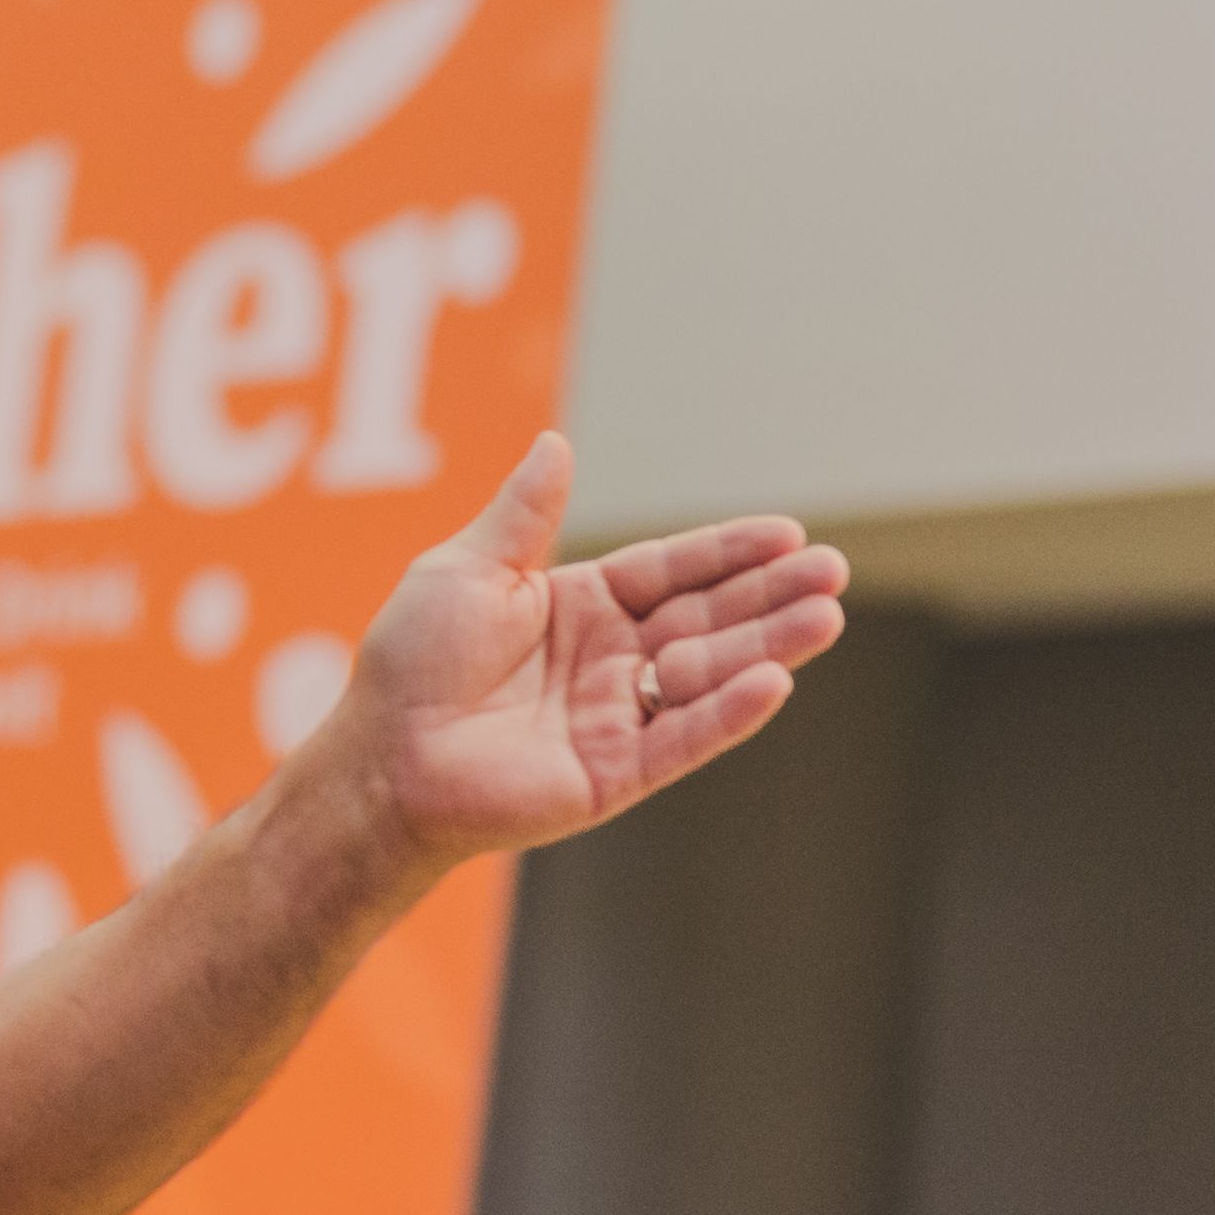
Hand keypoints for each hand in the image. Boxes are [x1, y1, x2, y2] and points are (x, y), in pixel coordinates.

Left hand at [327, 432, 848, 875]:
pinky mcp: (615, 771)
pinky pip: (682, 737)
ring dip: (767, 647)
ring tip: (826, 616)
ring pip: (707, 675)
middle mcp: (607, 659)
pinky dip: (726, 711)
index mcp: (577, 606)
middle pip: (705, 618)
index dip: (727, 554)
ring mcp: (616, 716)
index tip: (788, 534)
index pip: (669, 572)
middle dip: (769, 596)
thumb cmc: (410, 662)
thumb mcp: (466, 571)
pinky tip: (774, 681)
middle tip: (833, 572)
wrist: (382, 757)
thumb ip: (524, 517)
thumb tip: (555, 442)